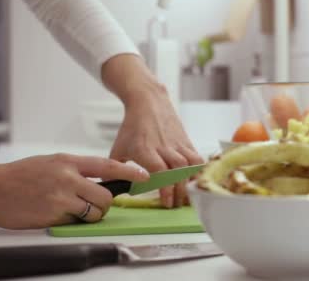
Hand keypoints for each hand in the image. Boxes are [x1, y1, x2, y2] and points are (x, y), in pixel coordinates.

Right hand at [0, 153, 148, 228]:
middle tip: (95, 206)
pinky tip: (56, 214)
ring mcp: (59, 196)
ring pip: (94, 211)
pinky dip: (72, 221)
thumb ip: (74, 170)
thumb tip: (98, 180)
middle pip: (106, 195)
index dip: (129, 171)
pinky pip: (75, 221)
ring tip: (75, 211)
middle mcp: (67, 176)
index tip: (144, 176)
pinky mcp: (51, 214)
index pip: (107, 165)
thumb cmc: (18, 176)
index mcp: (68, 161)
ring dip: (91, 215)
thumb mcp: (51, 163)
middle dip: (105, 204)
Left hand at [109, 86, 202, 207]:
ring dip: (189, 183)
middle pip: (177, 171)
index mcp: (144, 149)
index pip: (159, 170)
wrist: (148, 102)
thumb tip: (110, 189)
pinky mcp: (186, 140)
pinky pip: (197, 157)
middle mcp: (163, 146)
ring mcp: (176, 143)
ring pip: (189, 165)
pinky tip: (195, 182)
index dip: (165, 187)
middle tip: (175, 205)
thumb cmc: (132, 128)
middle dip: (178, 191)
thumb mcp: (118, 148)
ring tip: (186, 197)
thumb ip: (114, 170)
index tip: (166, 202)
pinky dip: (198, 171)